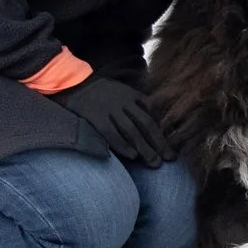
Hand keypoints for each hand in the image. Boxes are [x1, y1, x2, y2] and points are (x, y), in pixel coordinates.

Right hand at [52, 75, 169, 165]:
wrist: (75, 85)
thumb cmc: (102, 93)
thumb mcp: (122, 92)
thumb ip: (138, 104)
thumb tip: (157, 121)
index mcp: (131, 95)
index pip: (152, 114)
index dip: (163, 131)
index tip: (172, 146)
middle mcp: (123, 102)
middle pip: (145, 123)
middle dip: (158, 142)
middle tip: (169, 159)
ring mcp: (110, 109)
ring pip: (131, 130)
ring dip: (144, 147)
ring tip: (154, 162)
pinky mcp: (96, 117)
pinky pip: (111, 133)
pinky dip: (122, 145)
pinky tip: (132, 156)